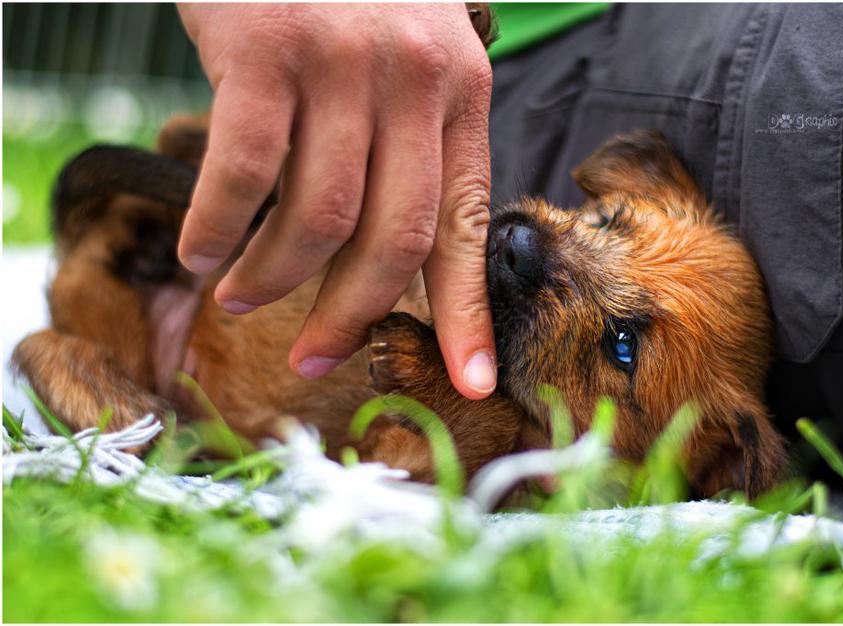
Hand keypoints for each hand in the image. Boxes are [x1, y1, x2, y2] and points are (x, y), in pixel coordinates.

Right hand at [176, 3, 496, 398]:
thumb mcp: (406, 58)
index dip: (468, 313)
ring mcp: (341, 61)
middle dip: (351, 315)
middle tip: (312, 354)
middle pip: (394, 239)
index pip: (468, 224)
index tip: (470, 383)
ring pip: (317, 218)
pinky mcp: (265, 49)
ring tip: (241, 295)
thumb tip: (390, 257)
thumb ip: (412, 145)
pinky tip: (199, 248)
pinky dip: (216, 228)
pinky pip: (242, 174)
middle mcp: (414, 78)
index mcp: (460, 91)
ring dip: (274, 276)